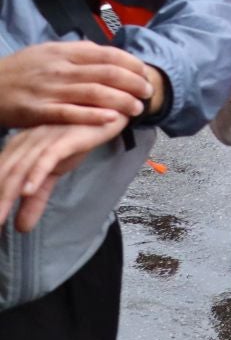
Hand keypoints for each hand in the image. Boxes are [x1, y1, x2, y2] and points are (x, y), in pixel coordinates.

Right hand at [0, 43, 153, 126]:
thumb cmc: (20, 70)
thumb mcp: (47, 52)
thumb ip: (75, 52)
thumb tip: (104, 52)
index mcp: (64, 52)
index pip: (108, 55)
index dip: (131, 64)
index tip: (145, 72)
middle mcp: (60, 69)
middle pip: (107, 73)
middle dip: (133, 83)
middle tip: (148, 91)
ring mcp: (49, 90)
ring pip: (94, 93)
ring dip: (121, 101)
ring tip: (137, 108)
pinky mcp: (38, 110)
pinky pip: (70, 114)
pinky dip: (93, 116)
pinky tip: (111, 119)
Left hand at [0, 118, 127, 232]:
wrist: (111, 112)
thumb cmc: (79, 138)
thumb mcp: (55, 173)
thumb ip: (36, 199)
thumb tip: (20, 227)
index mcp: (19, 148)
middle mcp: (27, 141)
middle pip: (4, 176)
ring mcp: (45, 138)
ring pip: (21, 169)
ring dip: (7, 194)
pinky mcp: (65, 138)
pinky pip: (47, 157)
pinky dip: (36, 174)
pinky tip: (28, 191)